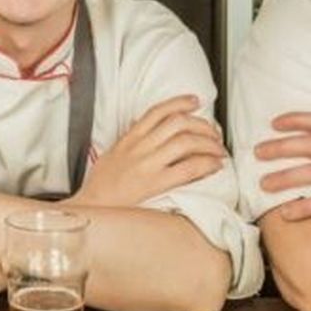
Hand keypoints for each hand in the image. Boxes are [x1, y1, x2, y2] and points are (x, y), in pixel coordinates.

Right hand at [67, 94, 225, 207]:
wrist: (91, 208)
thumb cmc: (101, 187)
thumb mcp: (112, 155)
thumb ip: (129, 141)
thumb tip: (144, 127)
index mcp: (129, 139)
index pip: (157, 111)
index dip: (180, 102)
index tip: (195, 101)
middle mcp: (139, 148)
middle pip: (177, 123)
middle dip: (202, 125)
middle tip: (213, 133)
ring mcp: (147, 165)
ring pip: (185, 141)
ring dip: (208, 143)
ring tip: (218, 150)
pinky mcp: (155, 185)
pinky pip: (188, 168)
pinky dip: (206, 164)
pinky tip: (214, 166)